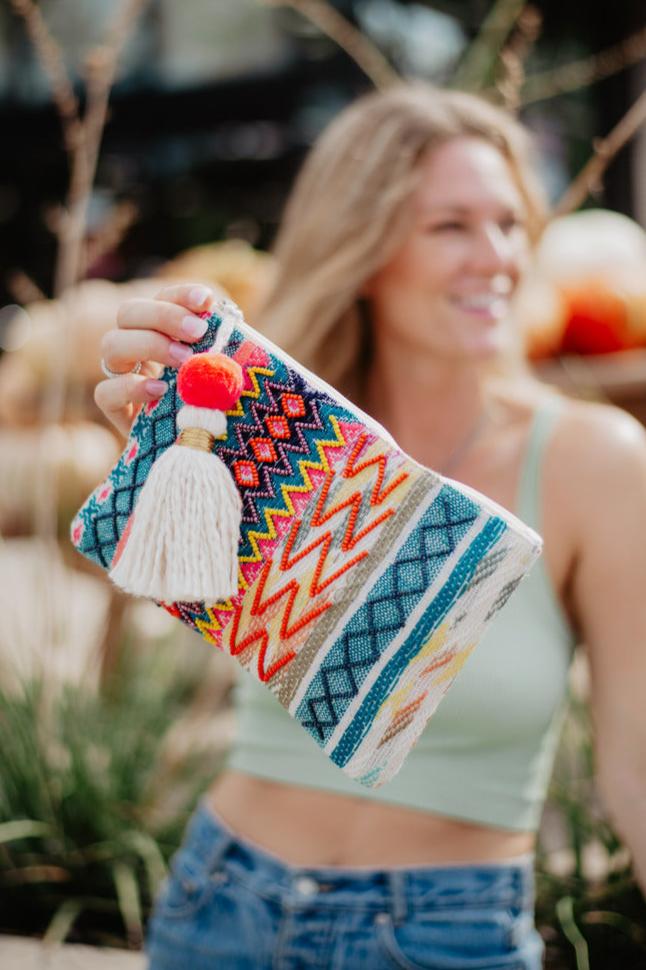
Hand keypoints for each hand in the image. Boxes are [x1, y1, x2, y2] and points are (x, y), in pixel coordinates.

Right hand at [95, 283, 214, 437]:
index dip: (180, 294)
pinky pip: (105, 391)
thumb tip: (235, 331)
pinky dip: (131, 387)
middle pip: (129, 312)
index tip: (206, 300)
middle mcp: (135, 347)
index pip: (162, 298)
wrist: (197, 447)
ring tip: (184, 361)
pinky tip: (159, 390)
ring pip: (111, 344)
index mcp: (160, 331)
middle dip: (164, 316)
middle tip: (197, 332)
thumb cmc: (213, 404)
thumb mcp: (222, 374)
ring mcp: (121, 376)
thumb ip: (222, 352)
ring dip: (149, 345)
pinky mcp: (116, 409)